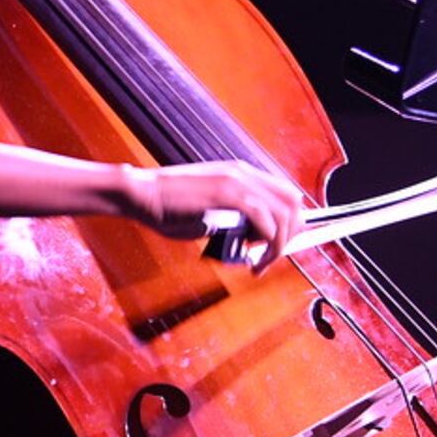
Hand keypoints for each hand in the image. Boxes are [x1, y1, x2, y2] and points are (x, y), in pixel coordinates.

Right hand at [118, 160, 305, 263]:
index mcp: (241, 174)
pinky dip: (266, 245)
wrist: (143, 195)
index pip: (285, 194)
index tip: (278, 244)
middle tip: (272, 255)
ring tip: (261, 262)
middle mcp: (244, 173)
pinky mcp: (229, 195)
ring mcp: (238, 181)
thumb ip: (233, 220)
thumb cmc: (169, 206)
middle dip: (290, 234)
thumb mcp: (209, 212)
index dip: (290, 222)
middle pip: (293, 202)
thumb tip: (249, 237)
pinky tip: (252, 259)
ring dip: (278, 244)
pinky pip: (265, 221)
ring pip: (284, 214)